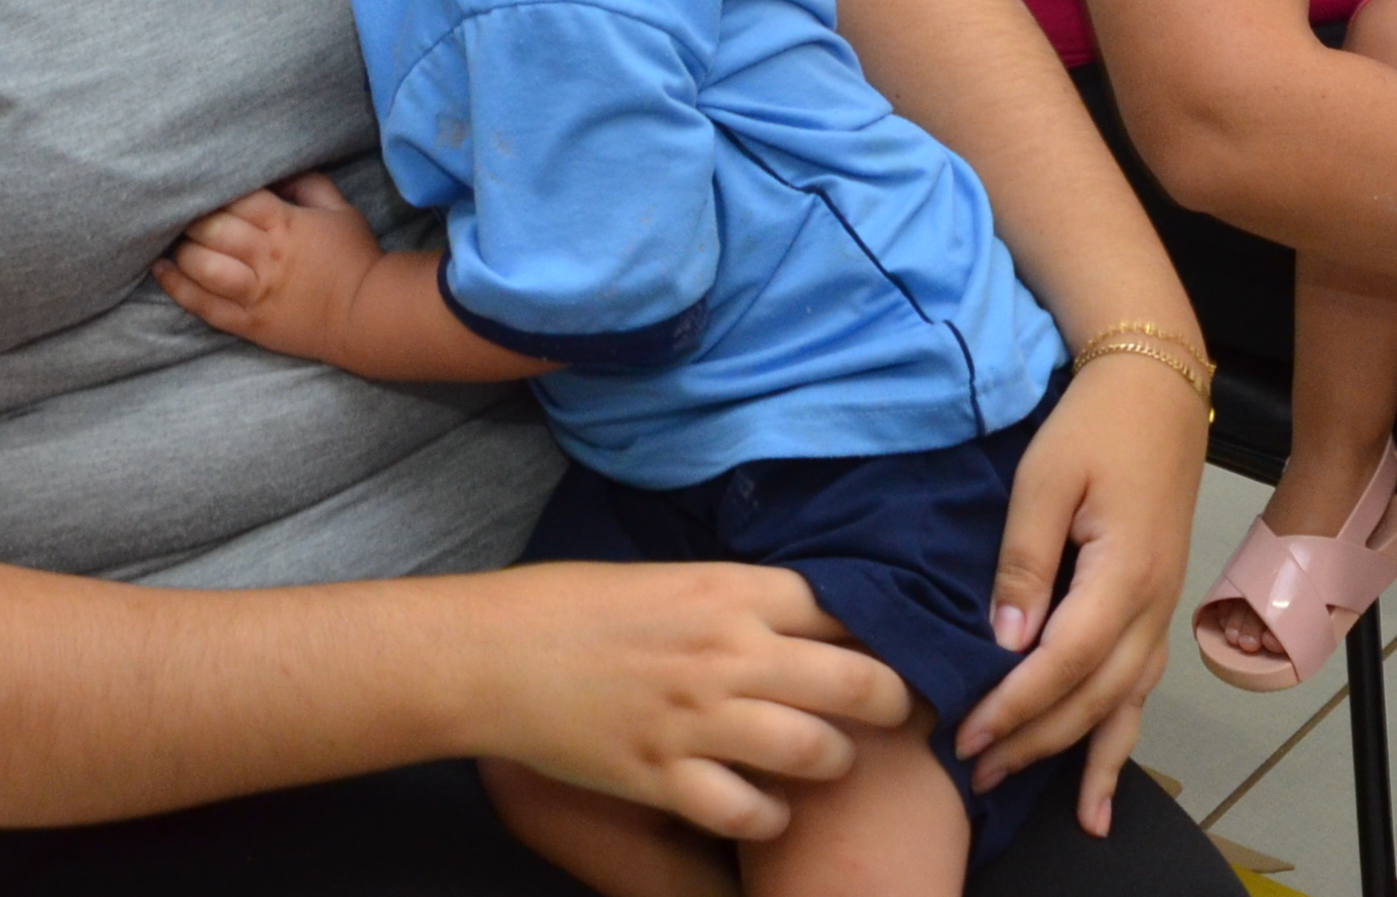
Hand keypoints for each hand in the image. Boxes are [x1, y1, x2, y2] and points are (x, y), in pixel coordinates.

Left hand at [153, 172, 383, 364]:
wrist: (368, 315)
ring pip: (201, 267)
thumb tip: (278, 171)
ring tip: (173, 241)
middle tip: (178, 211)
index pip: (237, 199)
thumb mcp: (340, 209)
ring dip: (180, 251)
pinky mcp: (247, 322)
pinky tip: (163, 271)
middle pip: (211, 230)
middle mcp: (264, 257)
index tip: (200, 183)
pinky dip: (177, 287)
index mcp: (285, 225)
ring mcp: (254, 292)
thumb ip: (308, 183)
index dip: (214, 190)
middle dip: (190, 218)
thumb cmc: (356, 258)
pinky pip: (203, 305)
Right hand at [470, 561, 914, 841]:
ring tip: (832, 764)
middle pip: (859, 681)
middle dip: (896, 704)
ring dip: (836, 761)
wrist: (493, 653)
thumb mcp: (672, 578)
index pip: (848, 610)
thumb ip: (738, 600)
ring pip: (816, 749)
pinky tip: (769, 811)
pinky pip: (745, 811)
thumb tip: (800, 616)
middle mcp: (729, 652)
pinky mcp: (660, 776)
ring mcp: (698, 718)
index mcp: (733, 591)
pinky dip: (769, 817)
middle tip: (902, 718)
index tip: (902, 652)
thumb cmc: (575, 605)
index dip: (884, 635)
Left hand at [953, 346, 1208, 830]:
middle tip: (976, 771)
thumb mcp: (1045, 479)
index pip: (1065, 662)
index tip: (966, 734)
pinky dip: (1121, 737)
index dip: (1016, 706)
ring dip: (1078, 753)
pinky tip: (1101, 780)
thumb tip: (1005, 644)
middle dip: (1035, 741)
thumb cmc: (1095, 425)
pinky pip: (1141, 686)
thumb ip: (1025, 563)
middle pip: (1095, 696)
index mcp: (1125, 573)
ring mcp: (1163, 609)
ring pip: (1125, 702)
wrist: (1156, 388)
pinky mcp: (1158, 606)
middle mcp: (1153, 604)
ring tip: (1034, 794)